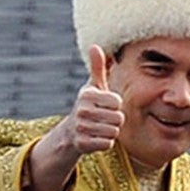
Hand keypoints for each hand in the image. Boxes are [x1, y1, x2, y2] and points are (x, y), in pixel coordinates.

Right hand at [25, 45, 123, 190]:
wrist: (71, 132)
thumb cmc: (89, 105)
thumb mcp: (93, 86)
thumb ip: (98, 67)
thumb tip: (95, 46)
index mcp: (87, 95)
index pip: (117, 102)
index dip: (115, 105)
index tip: (106, 105)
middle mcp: (82, 110)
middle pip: (118, 118)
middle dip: (115, 120)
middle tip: (104, 118)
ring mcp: (81, 128)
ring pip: (114, 132)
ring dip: (111, 131)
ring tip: (100, 127)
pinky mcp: (83, 144)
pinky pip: (108, 144)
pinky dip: (105, 143)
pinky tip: (97, 138)